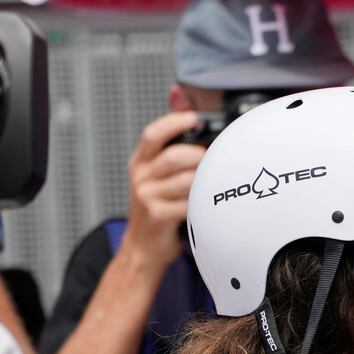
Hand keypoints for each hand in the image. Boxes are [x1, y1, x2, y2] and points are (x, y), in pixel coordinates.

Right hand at [121, 112, 203, 269]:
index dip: (173, 122)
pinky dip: (201, 203)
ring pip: (185, 180)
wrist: (143, 246)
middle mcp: (141, 177)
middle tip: (212, 161)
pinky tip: (204, 205)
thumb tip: (185, 108)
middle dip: (198, 156)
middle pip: (173, 156)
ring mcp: (147, 196)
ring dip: (203, 181)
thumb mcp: (156, 176)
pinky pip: (188, 203)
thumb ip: (170, 148)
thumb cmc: (158, 207)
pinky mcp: (158, 215)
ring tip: (210, 184)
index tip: (194, 118)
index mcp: (140, 162)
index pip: (153, 134)